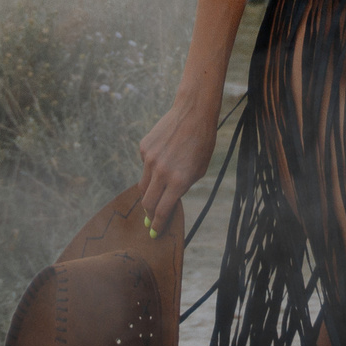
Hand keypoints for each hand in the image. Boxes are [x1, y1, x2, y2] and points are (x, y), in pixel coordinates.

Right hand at [136, 90, 222, 236]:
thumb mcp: (199, 170)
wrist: (193, 113)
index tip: (154, 233)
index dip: (158, 225)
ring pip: (143, 186)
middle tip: (151, 220)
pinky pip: (145, 166)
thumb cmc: (202, 142)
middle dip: (149, 215)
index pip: (162, 211)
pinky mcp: (144, 148)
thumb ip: (183, 187)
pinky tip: (164, 157)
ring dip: (149, 194)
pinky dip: (152, 168)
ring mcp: (150, 160)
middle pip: (148, 203)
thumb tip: (167, 202)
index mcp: (179, 180)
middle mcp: (161, 172)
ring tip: (156, 194)